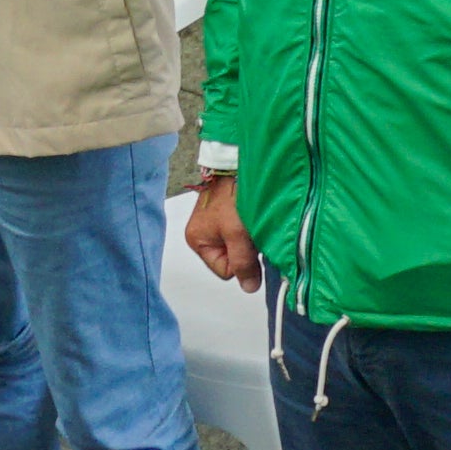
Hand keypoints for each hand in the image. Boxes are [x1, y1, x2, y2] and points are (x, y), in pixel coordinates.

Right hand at [183, 172, 258, 289]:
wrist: (239, 162)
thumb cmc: (233, 194)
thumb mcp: (237, 235)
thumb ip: (242, 264)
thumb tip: (249, 287)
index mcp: (196, 240)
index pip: (225, 271)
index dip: (240, 262)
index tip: (245, 243)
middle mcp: (203, 232)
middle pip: (232, 258)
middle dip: (245, 249)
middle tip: (249, 230)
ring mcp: (216, 222)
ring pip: (240, 244)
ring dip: (250, 236)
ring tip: (252, 220)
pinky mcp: (228, 211)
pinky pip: (243, 230)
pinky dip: (251, 226)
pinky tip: (254, 216)